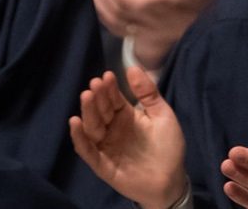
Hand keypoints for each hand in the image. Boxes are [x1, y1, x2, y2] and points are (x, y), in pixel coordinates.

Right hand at [67, 67, 188, 208]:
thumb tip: (133, 67)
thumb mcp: (162, 115)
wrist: (171, 180)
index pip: (114, 100)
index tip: (107, 76)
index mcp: (127, 116)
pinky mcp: (102, 165)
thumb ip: (148, 93)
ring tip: (86, 97)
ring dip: (87, 113)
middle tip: (94, 84)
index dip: (110, 88)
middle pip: (101, 112)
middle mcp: (113, 130)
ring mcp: (106, 147)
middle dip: (97, 98)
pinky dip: (80, 138)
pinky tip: (75, 124)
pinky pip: (88, 151)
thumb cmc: (168, 146)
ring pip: (92, 128)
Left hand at [86, 0, 217, 66]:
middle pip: (113, 11)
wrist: (214, 27)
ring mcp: (145, 32)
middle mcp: (147, 21)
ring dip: (100, 4)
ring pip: (114, 23)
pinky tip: (103, 6)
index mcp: (156, 5)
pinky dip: (107, 18)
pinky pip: (120, 31)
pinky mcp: (146, 38)